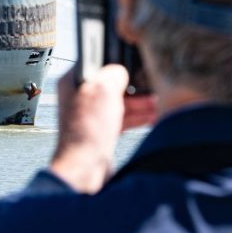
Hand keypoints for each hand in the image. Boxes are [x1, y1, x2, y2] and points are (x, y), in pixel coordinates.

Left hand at [49, 65, 156, 193]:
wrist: (85, 168)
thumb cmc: (88, 129)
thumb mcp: (104, 88)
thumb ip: (115, 73)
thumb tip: (122, 71)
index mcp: (73, 81)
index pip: (99, 65)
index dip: (119, 64)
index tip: (137, 65)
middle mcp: (79, 97)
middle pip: (111, 84)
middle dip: (134, 86)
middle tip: (152, 85)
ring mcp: (90, 116)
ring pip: (118, 102)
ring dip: (139, 102)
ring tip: (158, 102)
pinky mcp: (100, 132)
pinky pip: (121, 119)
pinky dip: (136, 116)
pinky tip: (152, 116)